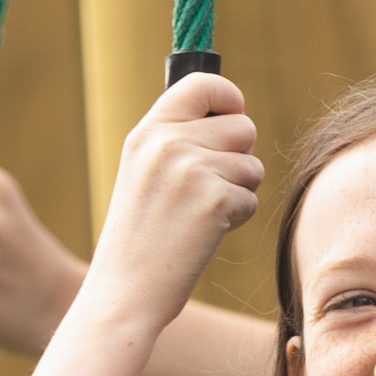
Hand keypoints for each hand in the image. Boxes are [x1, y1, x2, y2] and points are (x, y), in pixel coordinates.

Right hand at [84, 73, 264, 325]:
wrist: (124, 292)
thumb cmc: (139, 240)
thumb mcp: (143, 175)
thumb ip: (177, 141)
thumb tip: (232, 116)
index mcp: (146, 132)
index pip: (203, 83)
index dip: (228, 97)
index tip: (232, 114)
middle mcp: (167, 142)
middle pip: (242, 126)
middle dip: (239, 156)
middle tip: (210, 188)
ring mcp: (191, 169)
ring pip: (251, 164)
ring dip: (238, 192)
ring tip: (200, 216)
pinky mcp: (215, 200)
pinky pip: (251, 197)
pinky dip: (237, 219)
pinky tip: (203, 235)